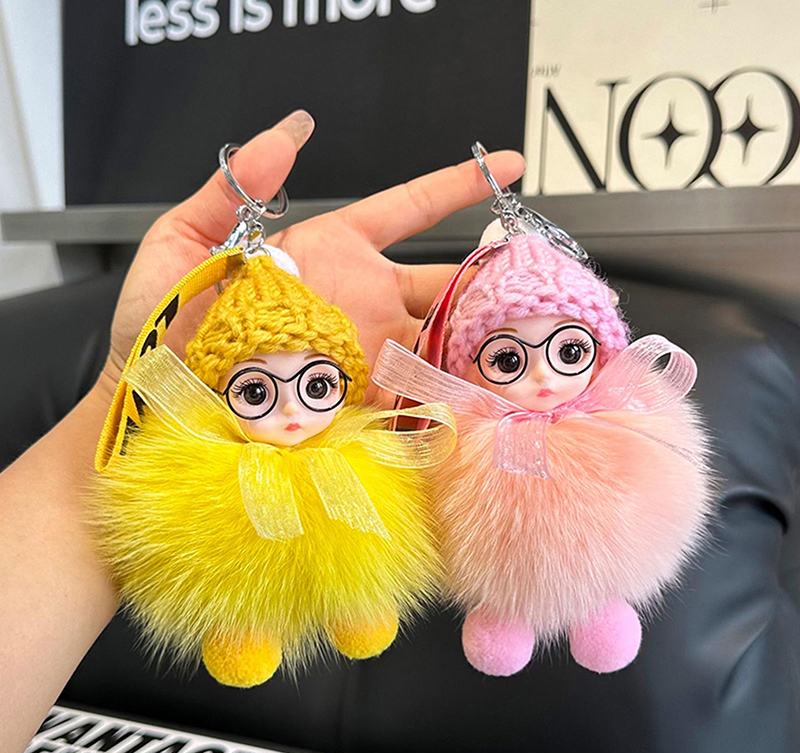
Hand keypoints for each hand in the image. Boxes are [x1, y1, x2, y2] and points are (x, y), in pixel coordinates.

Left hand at [104, 110, 525, 403]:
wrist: (155, 406)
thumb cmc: (160, 324)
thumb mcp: (183, 245)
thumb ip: (231, 191)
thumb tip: (283, 136)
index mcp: (330, 250)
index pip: (407, 209)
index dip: (456, 187)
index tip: (508, 163)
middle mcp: (359, 299)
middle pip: (442, 281)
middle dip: (490, 278)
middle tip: (540, 278)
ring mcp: (365, 352)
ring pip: (439, 338)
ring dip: (481, 338)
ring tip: (530, 338)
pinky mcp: (361, 402)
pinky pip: (416, 395)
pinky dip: (452, 394)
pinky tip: (486, 394)